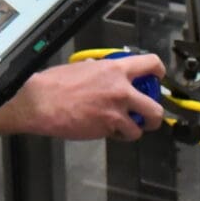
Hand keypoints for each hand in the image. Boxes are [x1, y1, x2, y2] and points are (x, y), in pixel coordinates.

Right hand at [1, 54, 165, 141]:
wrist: (40, 103)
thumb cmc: (55, 83)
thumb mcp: (81, 67)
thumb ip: (98, 69)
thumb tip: (100, 68)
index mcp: (115, 70)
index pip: (151, 64)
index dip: (159, 73)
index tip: (156, 80)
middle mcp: (121, 90)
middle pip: (156, 108)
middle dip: (154, 115)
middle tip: (146, 116)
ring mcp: (116, 113)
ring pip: (140, 128)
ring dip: (133, 129)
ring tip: (123, 127)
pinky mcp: (106, 130)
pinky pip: (121, 135)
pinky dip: (117, 135)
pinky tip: (107, 130)